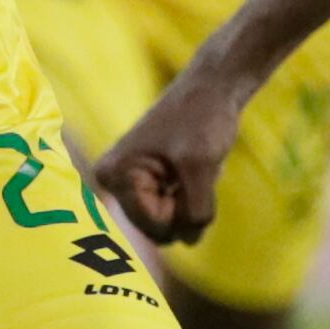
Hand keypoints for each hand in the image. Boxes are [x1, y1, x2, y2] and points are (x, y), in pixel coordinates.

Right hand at [94, 64, 249, 246]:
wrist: (214, 87)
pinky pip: (177, 209)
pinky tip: (195, 165)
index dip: (184, 210)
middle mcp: (115, 183)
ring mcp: (131, 184)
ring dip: (193, 198)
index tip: (193, 175)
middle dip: (188, 205)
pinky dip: (195, 193)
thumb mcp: (202, 167)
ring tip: (195, 164)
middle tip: (196, 169)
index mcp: (116, 176)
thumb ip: (196, 212)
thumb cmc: (203, 118)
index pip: (156, 226)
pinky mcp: (148, 184)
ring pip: (172, 221)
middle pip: (160, 228)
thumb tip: (190, 241)